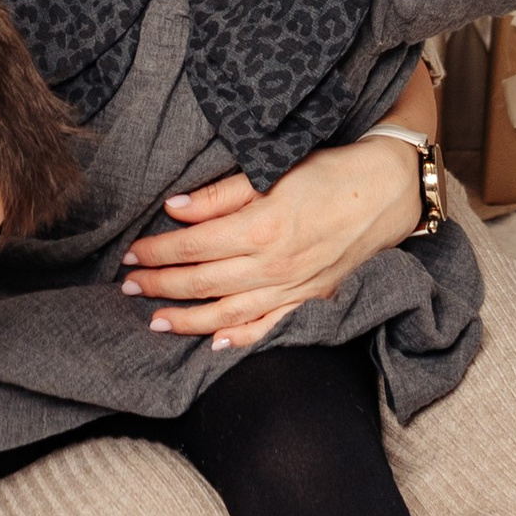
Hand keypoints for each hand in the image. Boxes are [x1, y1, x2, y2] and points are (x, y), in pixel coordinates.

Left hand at [120, 136, 428, 346]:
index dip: (156, 251)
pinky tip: (214, 344)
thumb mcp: (271, 171)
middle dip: (160, 285)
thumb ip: (221, 195)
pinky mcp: (310, 301)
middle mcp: (273, 266)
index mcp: (260, 227)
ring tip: (156, 321)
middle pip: (201, 282)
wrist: (386, 194)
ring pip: (227, 314)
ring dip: (186, 320)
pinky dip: (240, 340)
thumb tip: (175, 208)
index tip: (131, 254)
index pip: (192, 246)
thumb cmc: (328, 174)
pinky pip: (268, 329)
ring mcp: (292, 290)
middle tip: (129, 286)